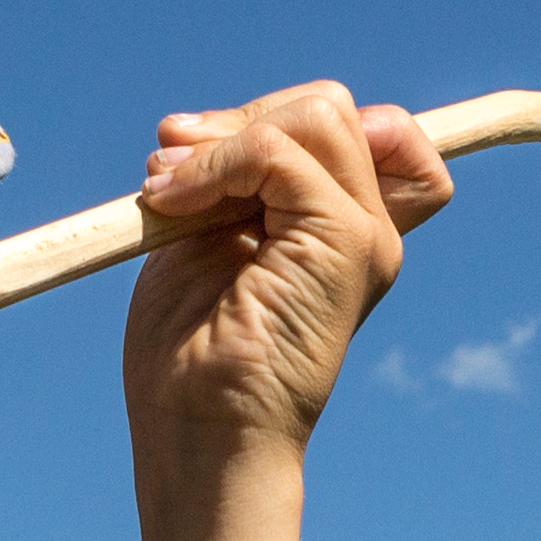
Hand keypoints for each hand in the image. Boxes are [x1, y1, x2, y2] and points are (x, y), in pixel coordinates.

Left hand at [123, 85, 451, 445]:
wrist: (198, 433)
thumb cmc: (191, 352)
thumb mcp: (208, 236)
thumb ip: (232, 177)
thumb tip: (201, 123)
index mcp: (345, 229)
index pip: (372, 125)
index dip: (290, 114)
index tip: (208, 150)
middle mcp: (369, 230)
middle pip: (331, 106)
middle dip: (240, 118)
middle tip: (169, 167)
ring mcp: (365, 235)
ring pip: (318, 113)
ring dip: (223, 138)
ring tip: (168, 191)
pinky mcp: (345, 242)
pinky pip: (278, 148)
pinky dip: (213, 162)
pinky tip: (172, 202)